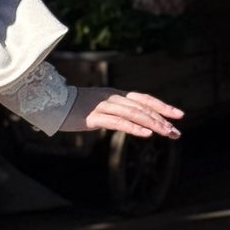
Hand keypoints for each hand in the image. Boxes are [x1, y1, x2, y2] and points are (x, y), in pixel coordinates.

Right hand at [60, 87, 182, 139]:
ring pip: (133, 113)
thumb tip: (130, 120)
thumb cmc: (74, 107)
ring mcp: (102, 106)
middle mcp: (112, 97)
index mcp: (114, 94)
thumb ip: (114, 110)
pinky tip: (146, 135)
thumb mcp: (97, 107)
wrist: (50, 104)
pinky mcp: (93, 117)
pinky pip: (117, 122)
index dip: (162, 106)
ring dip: (153, 124)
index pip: (144, 99)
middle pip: (142, 106)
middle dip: (162, 119)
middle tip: (177, 131)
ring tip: (167, 133)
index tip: (179, 115)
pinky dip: (134, 128)